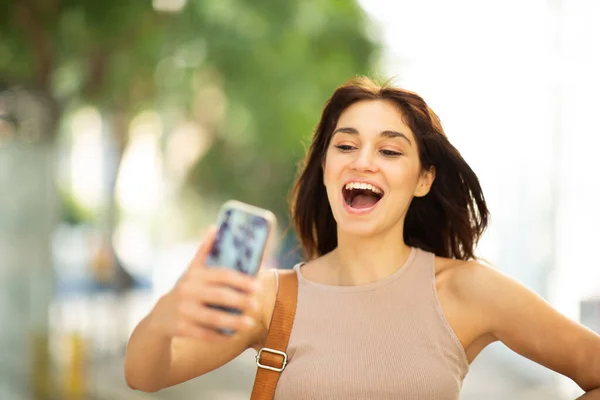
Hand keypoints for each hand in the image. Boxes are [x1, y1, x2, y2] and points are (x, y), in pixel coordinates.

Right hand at [148, 227, 260, 342]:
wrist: (159, 318)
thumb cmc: (185, 291)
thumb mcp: (192, 271)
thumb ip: (204, 251)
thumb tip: (215, 227)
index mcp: (195, 275)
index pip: (222, 275)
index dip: (242, 281)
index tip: (258, 286)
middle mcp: (187, 291)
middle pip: (220, 296)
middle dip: (241, 301)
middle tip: (257, 305)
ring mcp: (183, 311)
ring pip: (213, 318)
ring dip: (234, 321)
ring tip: (250, 323)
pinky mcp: (180, 328)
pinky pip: (205, 334)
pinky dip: (220, 336)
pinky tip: (232, 336)